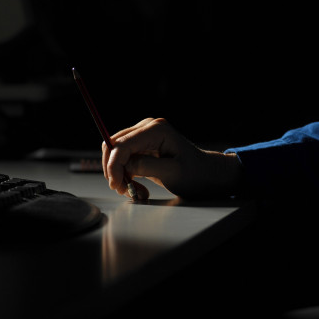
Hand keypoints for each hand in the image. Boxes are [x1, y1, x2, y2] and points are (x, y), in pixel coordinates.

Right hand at [101, 118, 242, 199]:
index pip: (123, 145)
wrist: (205, 175)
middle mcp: (147, 127)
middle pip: (113, 145)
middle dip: (114, 170)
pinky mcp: (141, 146)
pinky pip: (122, 159)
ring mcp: (143, 135)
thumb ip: (147, 166)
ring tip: (135, 191)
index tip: (118, 186)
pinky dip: (125, 175)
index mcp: (157, 130)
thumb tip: (124, 164)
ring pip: (115, 153)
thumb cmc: (194, 174)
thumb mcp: (172, 173)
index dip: (114, 165)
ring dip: (119, 174)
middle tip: (124, 190)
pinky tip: (137, 186)